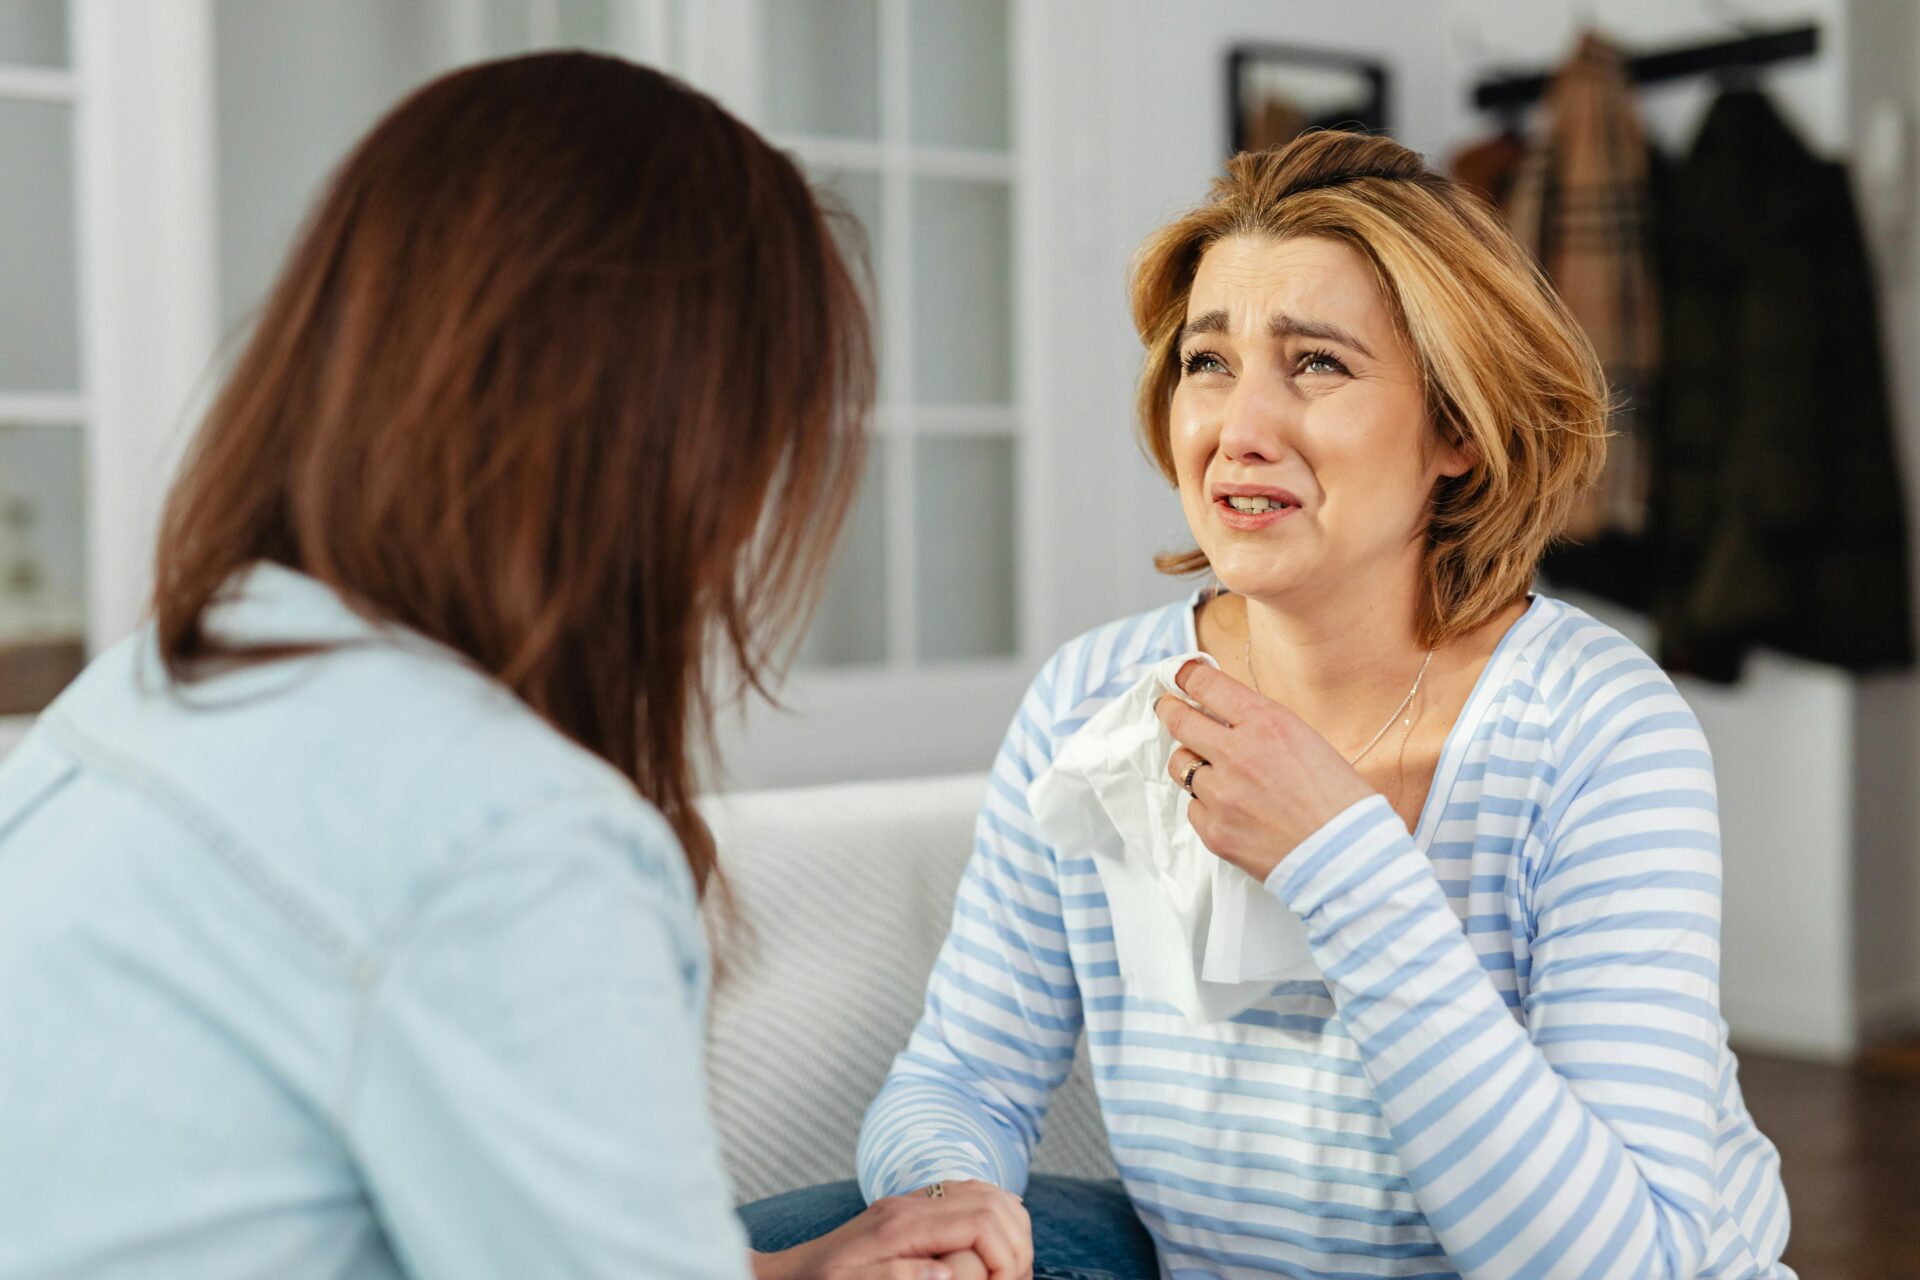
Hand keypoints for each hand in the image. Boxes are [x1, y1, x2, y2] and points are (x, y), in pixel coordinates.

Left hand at [756, 1180, 1031, 1279]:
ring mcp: (914, 1202)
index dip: (1009, 1256)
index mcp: (904, 1224)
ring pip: (987, 1194)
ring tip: (1011, 1268)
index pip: (982, 1220)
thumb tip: (949, 1276)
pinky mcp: (912, 1209)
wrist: (787, 1274)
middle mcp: (913, 1204)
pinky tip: (995, 1244)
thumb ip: (897, 1277)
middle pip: (994, 1202)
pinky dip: (994, 1216)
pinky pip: (968, 1197)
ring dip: (1011, 1227)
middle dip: (1018, 1243)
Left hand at [1156, 660, 1375, 881]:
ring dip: (1192, 762)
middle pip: (1179, 720)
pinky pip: (1193, 807)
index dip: (1186, 676)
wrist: (1349, 856)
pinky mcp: (1214, 830)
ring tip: (1214, 771)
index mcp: (1266, 722)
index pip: (1206, 684)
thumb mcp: (1307, 740)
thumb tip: (1226, 717)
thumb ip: (1262, 726)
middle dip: (1169, 709)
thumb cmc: (1339, 799)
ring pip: (1180, 765)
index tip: (1179, 676)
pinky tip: (1234, 811)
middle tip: (1167, 707)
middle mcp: (1237, 753)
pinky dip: (1207, 805)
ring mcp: (1221, 794)